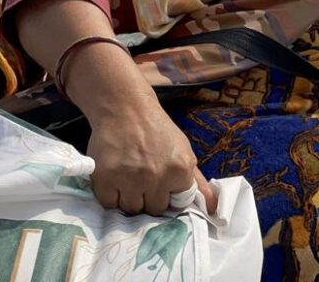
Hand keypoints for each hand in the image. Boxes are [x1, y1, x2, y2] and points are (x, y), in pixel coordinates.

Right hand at [87, 102, 217, 215]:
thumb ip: (198, 182)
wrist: (126, 109)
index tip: (161, 185)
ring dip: (130, 198)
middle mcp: (156, 177)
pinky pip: (108, 203)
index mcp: (180, 170)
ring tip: (129, 179)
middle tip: (143, 180)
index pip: (176, 205)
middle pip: (154, 209)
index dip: (167, 195)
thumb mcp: (184, 152)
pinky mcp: (105, 179)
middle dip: (149, 198)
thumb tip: (213, 209)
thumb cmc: (157, 131)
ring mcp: (129, 179)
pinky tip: (115, 179)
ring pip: (131, 209)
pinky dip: (111, 195)